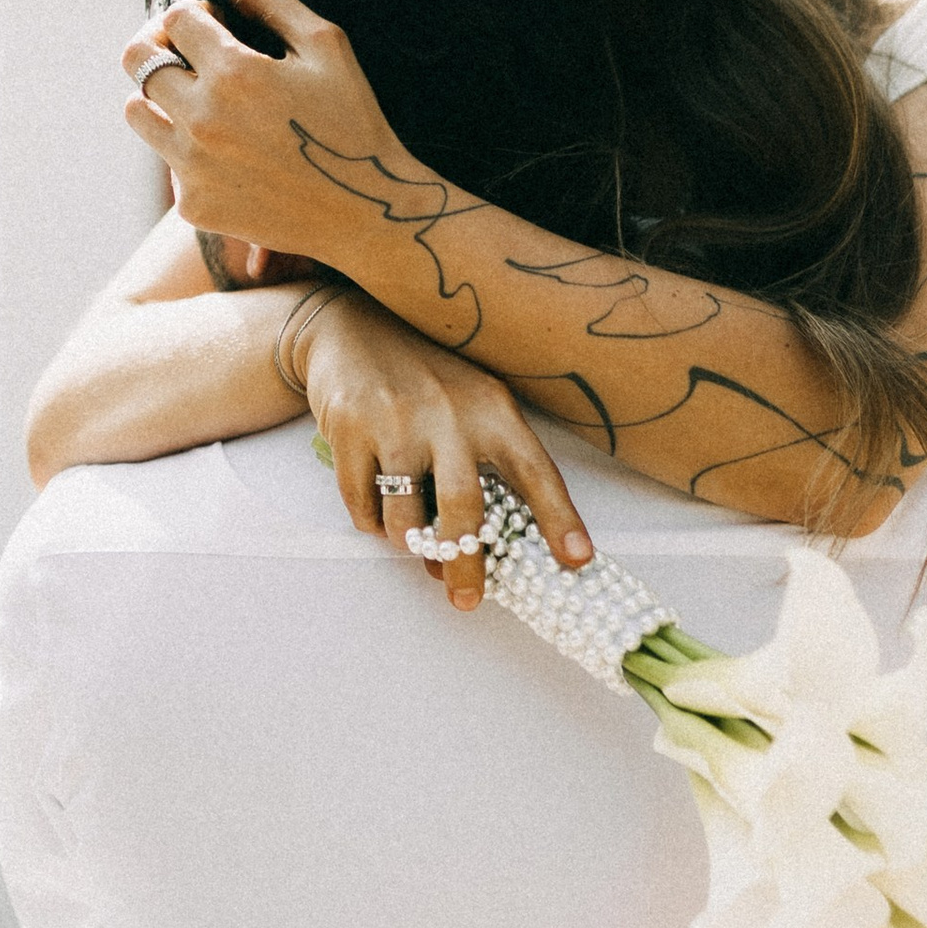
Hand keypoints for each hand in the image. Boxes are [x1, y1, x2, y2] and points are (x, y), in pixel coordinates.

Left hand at [122, 0, 419, 263]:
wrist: (367, 210)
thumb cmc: (353, 120)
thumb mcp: (326, 48)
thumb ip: (274, 2)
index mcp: (233, 72)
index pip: (175, 19)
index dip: (194, 13)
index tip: (215, 24)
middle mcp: (201, 118)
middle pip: (138, 60)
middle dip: (163, 45)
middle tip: (189, 53)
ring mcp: (192, 166)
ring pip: (136, 111)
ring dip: (158, 97)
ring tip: (197, 99)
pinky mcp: (193, 204)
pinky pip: (167, 163)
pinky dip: (188, 151)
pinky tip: (230, 153)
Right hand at [300, 289, 591, 613]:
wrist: (349, 326)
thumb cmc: (425, 380)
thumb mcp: (470, 404)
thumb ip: (482, 468)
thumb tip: (479, 552)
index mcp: (493, 408)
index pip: (535, 470)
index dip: (559, 518)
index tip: (576, 560)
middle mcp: (449, 412)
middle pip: (464, 510)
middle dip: (466, 566)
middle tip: (466, 601)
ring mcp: (396, 420)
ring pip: (406, 518)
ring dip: (409, 541)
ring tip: (411, 535)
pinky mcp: (349, 428)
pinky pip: (362, 506)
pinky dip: (372, 521)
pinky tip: (378, 505)